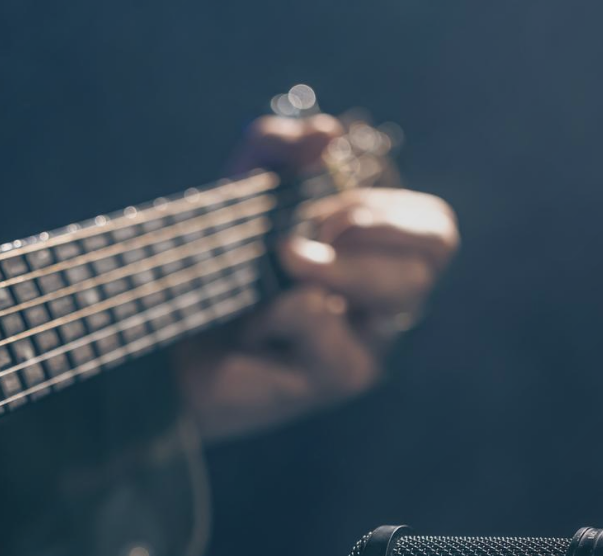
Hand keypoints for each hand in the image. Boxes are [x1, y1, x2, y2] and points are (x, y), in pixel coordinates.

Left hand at [174, 115, 458, 442]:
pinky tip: (252, 332)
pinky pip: (326, 319)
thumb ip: (278, 147)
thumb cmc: (213, 269)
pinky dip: (278, 312)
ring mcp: (370, 344)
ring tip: (275, 273)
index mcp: (378, 257)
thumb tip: (327, 131)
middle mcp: (385, 302)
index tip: (325, 211)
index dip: (391, 209)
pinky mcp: (342, 376)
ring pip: (401, 287)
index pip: (435, 228)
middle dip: (369, 225)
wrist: (167, 336)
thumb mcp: (242, 190)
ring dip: (327, 265)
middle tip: (303, 237)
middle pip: (435, 250)